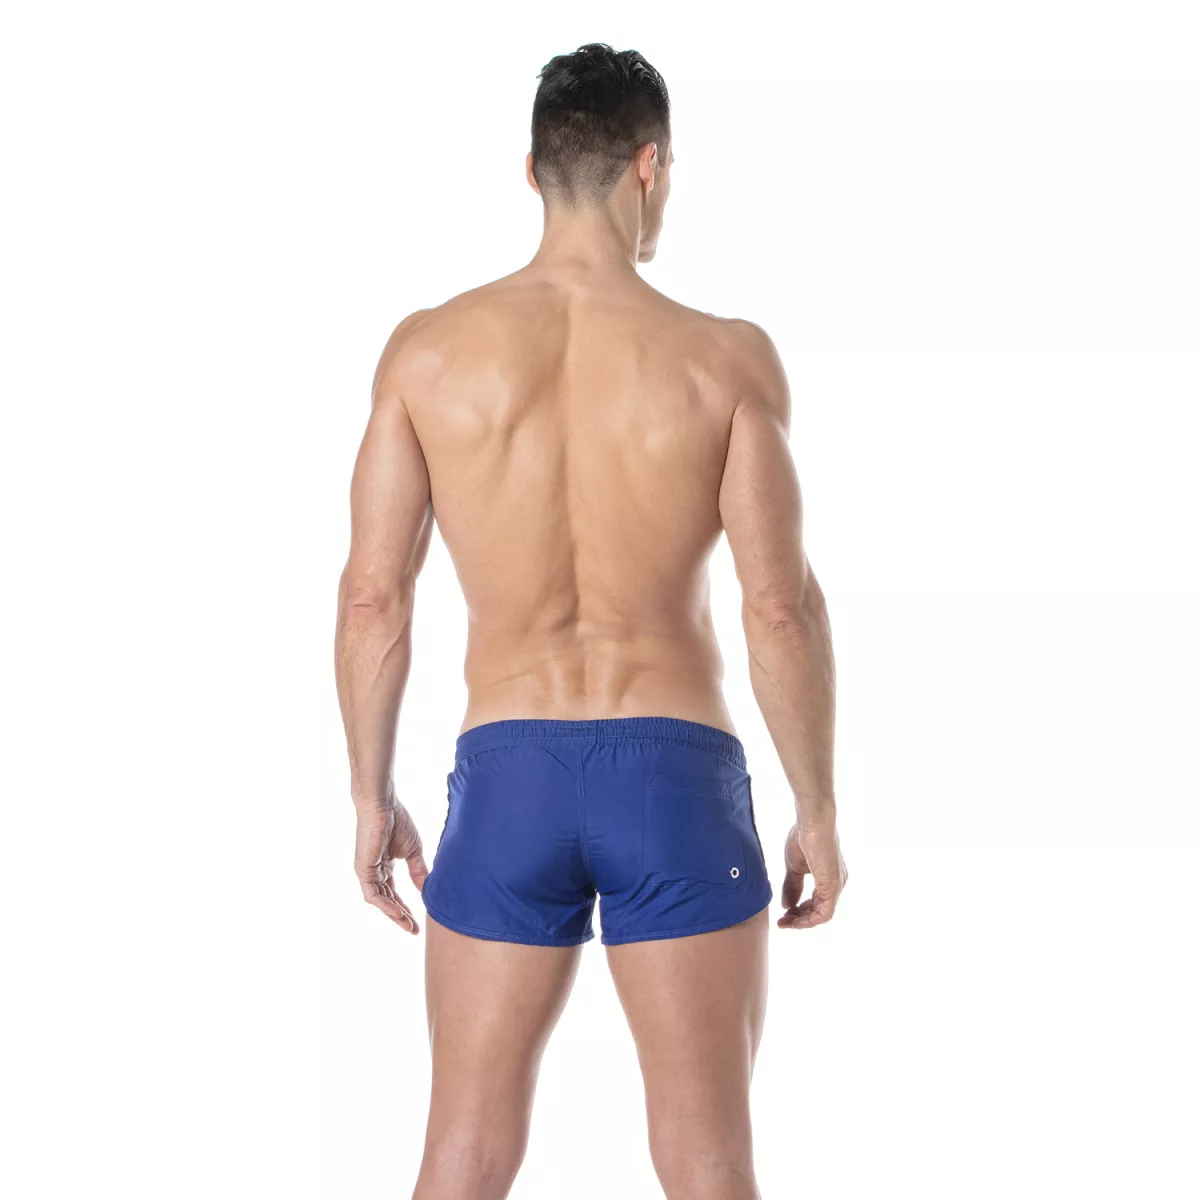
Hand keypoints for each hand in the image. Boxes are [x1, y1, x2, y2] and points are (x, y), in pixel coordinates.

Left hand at [353, 797, 428, 933]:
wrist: (383, 805)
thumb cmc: (397, 821)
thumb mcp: (413, 851)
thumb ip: (418, 871)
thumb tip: (427, 890)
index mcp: (384, 867)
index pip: (394, 894)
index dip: (405, 908)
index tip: (417, 922)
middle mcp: (374, 872)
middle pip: (387, 901)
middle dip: (401, 916)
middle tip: (414, 929)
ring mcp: (367, 872)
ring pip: (380, 901)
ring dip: (394, 914)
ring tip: (408, 925)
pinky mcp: (363, 869)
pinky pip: (373, 894)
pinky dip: (385, 905)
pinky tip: (398, 912)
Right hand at [779, 821, 847, 929]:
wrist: (812, 822)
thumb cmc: (804, 837)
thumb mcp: (794, 867)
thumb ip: (792, 886)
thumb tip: (786, 905)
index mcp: (828, 878)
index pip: (815, 902)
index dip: (799, 911)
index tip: (783, 914)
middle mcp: (836, 884)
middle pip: (818, 911)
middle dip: (799, 918)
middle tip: (782, 922)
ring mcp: (836, 886)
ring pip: (821, 914)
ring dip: (802, 921)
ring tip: (785, 922)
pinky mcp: (833, 887)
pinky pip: (824, 913)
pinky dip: (809, 920)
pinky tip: (794, 919)